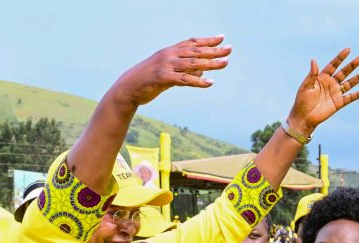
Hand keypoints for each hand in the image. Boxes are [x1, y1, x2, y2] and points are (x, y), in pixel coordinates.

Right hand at [112, 36, 231, 106]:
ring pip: (193, 63)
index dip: (207, 40)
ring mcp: (166, 65)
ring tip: (225, 63)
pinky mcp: (163, 78)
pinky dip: (198, 81)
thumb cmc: (149, 81)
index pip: (192, 43)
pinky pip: (185, 80)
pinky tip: (210, 83)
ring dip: (211, 63)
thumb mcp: (169, 72)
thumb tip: (203, 70)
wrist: (129, 88)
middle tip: (229, 49)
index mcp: (170, 51)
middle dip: (214, 50)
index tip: (221, 38)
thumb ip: (185, 70)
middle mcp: (169, 55)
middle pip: (196, 51)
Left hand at [286, 48, 358, 137]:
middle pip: (344, 72)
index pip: (333, 65)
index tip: (348, 50)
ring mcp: (336, 93)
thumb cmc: (302, 101)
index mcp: (322, 77)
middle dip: (352, 65)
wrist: (304, 117)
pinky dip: (358, 94)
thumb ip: (312, 74)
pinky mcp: (339, 103)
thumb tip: (314, 60)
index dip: (340, 58)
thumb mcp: (305, 86)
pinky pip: (350, 97)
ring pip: (350, 83)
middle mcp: (331, 83)